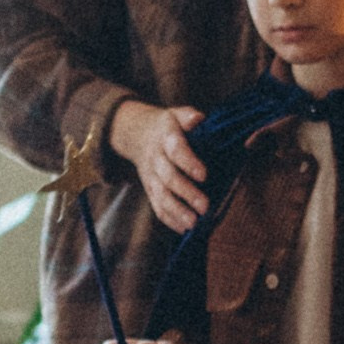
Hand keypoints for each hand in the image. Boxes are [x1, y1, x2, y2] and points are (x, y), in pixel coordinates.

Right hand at [109, 99, 209, 233]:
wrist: (137, 134)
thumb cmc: (169, 125)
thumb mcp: (176, 114)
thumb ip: (188, 116)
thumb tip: (198, 119)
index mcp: (165, 137)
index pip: (176, 150)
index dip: (188, 162)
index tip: (204, 175)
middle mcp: (155, 158)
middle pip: (168, 177)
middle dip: (186, 193)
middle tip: (205, 206)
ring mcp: (150, 176)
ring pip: (161, 196)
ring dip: (177, 211)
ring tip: (194, 223)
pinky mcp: (149, 190)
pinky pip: (157, 207)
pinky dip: (170, 220)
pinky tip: (184, 229)